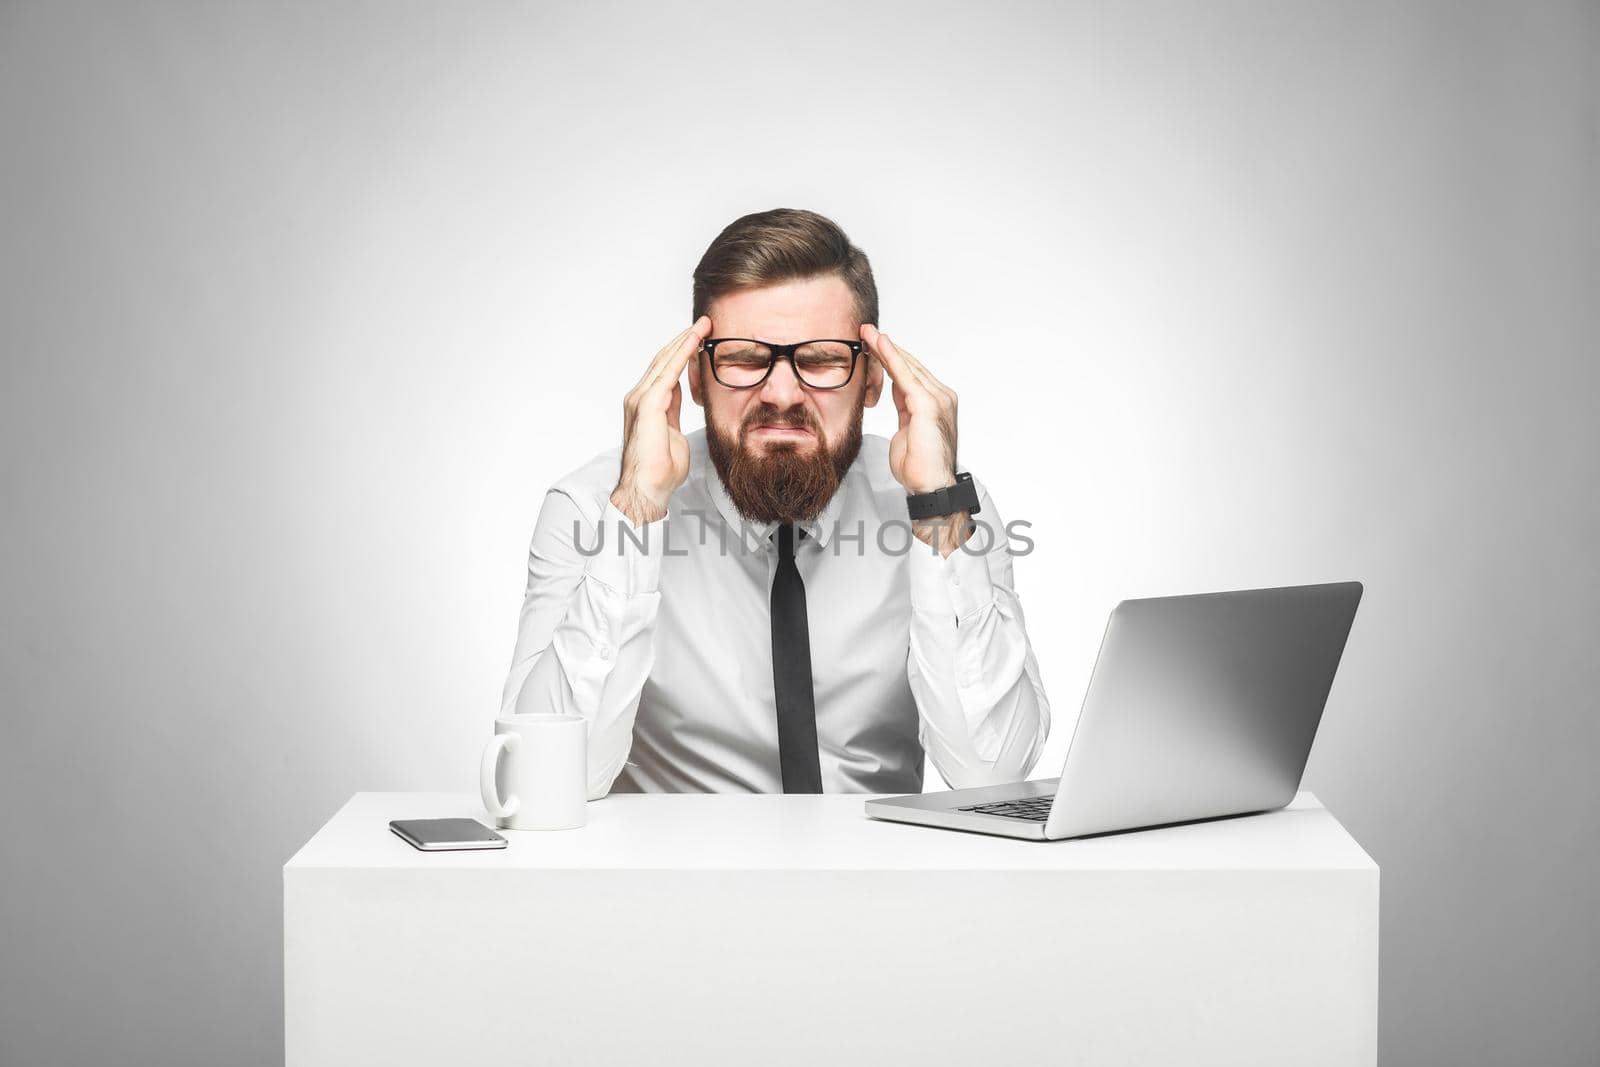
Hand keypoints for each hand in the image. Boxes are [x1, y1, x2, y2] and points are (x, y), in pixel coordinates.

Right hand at [611, 316, 710, 525]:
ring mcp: (640, 399)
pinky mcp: (647, 405)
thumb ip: (674, 413)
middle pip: (663, 360)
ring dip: (684, 341)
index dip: (681, 353)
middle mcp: (639, 397)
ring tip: (702, 325)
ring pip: (665, 361)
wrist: (646, 489)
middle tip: (704, 322)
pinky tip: (694, 341)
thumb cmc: (660, 471)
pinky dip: (681, 354)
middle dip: (683, 340)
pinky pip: (668, 372)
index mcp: (647, 405)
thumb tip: (680, 398)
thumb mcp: (673, 434)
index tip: (699, 338)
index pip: (665, 371)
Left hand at [860, 324, 958, 494]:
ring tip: (868, 332)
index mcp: (936, 403)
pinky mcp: (928, 404)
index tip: (873, 344)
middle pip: (910, 366)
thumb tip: (894, 395)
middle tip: (867, 330)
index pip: (911, 375)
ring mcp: (938, 399)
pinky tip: (879, 344)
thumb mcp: (906, 431)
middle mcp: (941, 397)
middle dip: (887, 347)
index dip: (892, 358)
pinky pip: (905, 375)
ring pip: (907, 366)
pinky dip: (891, 358)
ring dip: (886, 347)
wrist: (930, 486)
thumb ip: (904, 410)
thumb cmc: (919, 466)